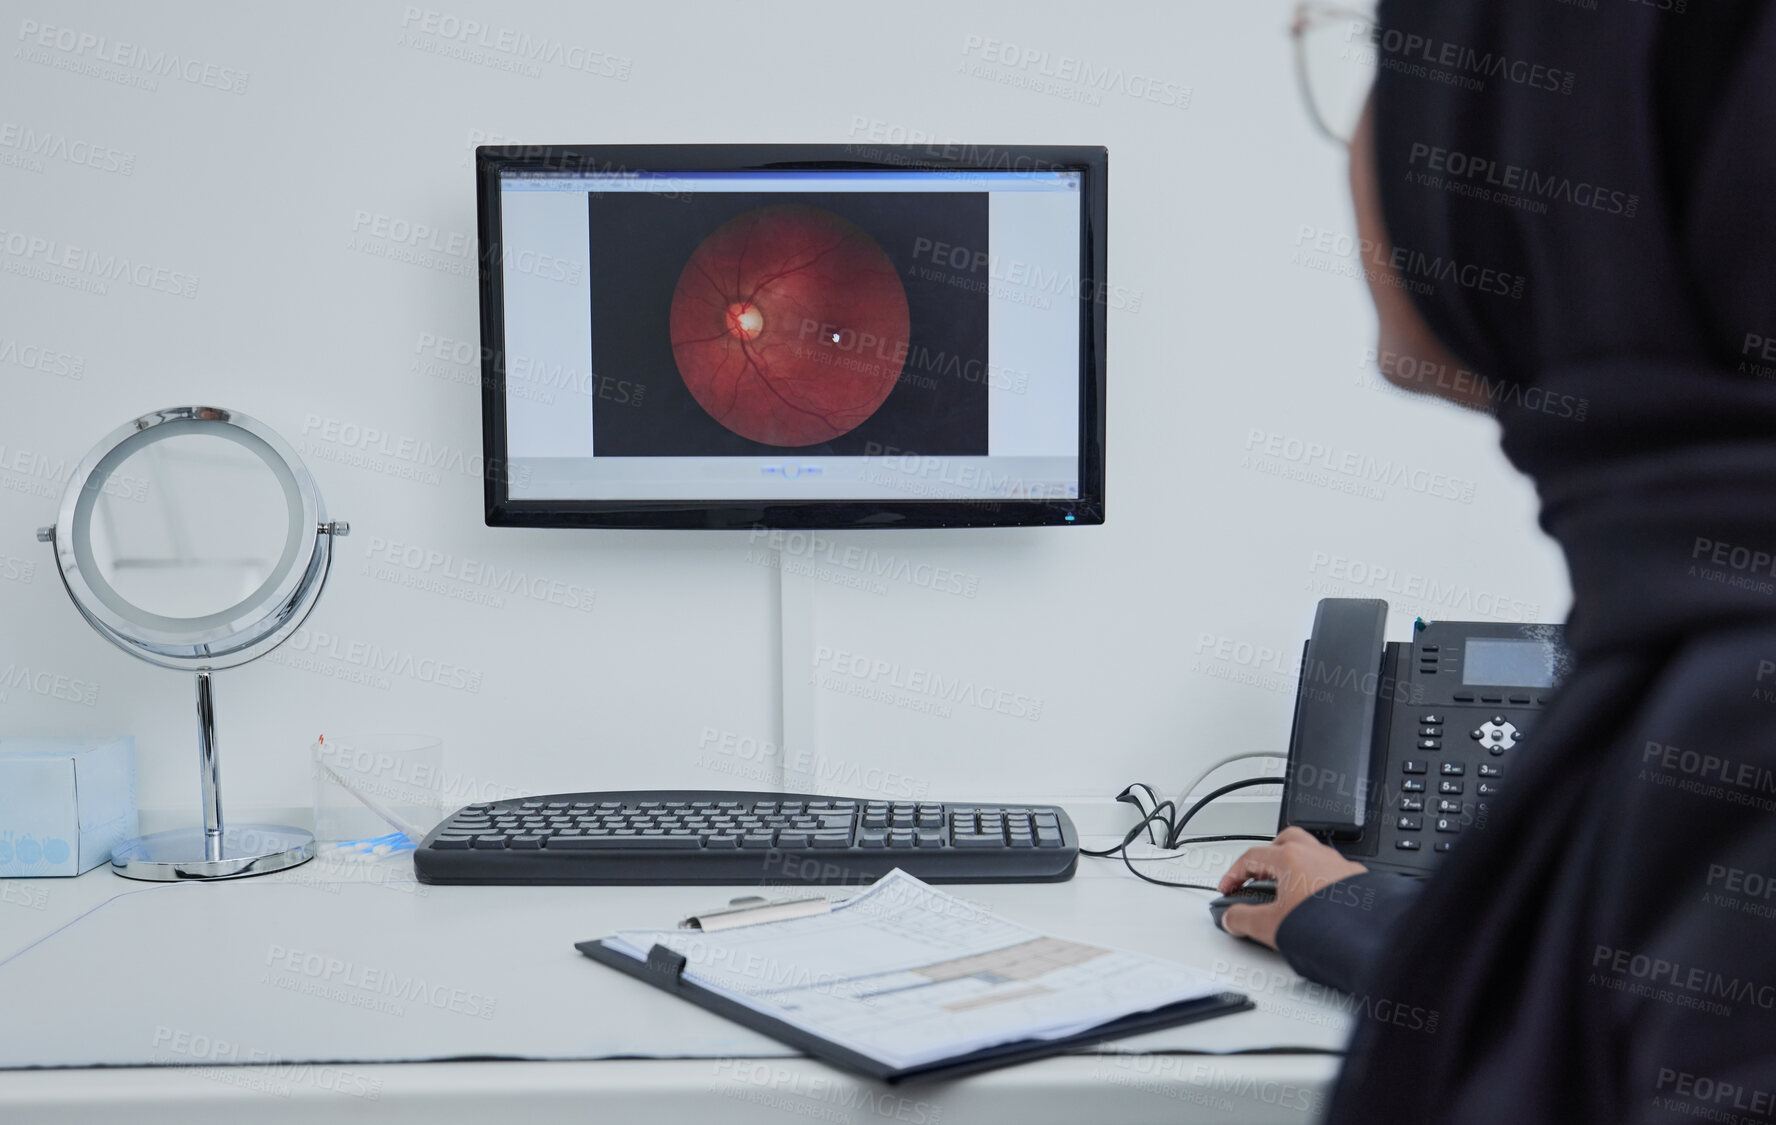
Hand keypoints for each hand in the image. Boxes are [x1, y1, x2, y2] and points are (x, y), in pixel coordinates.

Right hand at [1217, 827, 1367, 949]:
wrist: (1368, 938)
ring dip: (1294, 865)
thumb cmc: (1326, 926)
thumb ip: (1243, 920)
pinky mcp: (1357, 880)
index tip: (1228, 888)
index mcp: (1290, 859)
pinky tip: (1316, 900)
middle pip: (1283, 841)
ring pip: (1311, 852)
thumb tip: (1231, 918)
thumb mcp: (1270, 926)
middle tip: (1258, 876)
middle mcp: (1316, 855)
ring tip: (1286, 887)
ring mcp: (1339, 865)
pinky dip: (1318, 878)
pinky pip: (1332, 870)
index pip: (1251, 857)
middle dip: (1267, 856)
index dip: (1233, 874)